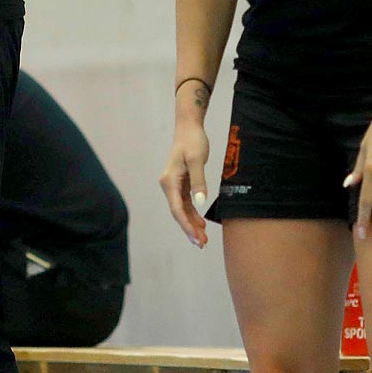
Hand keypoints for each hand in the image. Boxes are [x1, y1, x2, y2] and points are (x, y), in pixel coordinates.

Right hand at [159, 118, 210, 248]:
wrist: (189, 127)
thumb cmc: (193, 141)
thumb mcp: (197, 160)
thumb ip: (199, 181)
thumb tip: (200, 203)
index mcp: (169, 181)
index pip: (176, 209)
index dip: (186, 225)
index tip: (196, 238)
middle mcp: (168, 185)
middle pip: (178, 212)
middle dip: (189, 229)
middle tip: (202, 244)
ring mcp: (174, 185)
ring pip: (182, 209)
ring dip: (192, 224)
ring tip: (203, 239)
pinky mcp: (181, 183)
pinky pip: (186, 203)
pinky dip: (193, 214)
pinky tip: (201, 223)